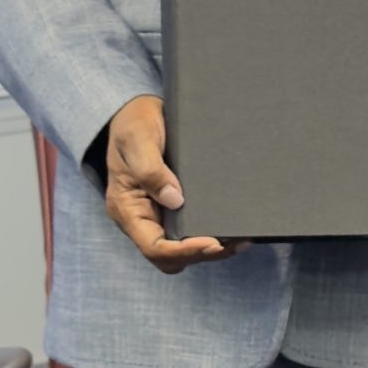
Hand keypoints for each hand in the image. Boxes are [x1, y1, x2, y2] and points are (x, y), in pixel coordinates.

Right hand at [103, 96, 246, 274]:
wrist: (134, 111)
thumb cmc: (132, 124)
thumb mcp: (137, 141)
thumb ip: (151, 171)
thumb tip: (174, 200)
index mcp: (127, 209)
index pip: (154, 247)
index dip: (184, 250)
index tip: (212, 242)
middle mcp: (141, 217)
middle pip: (170, 256)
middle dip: (201, 254)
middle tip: (235, 243)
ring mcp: (155, 213)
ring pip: (181, 247)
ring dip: (210, 248)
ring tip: (241, 239)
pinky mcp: (170, 205)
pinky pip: (188, 229)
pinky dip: (209, 233)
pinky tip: (231, 225)